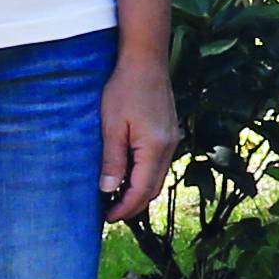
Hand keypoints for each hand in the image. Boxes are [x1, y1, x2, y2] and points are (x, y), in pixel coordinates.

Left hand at [101, 50, 181, 224]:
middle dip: (133, 205)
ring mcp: (172, 139)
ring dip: (139, 191)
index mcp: (155, 147)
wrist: (146, 60)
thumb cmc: (125, 89)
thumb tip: (108, 190)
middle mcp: (169, 147)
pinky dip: (145, 176)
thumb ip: (112, 160)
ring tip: (117, 197)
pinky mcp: (169, 132)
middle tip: (110, 214)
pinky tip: (129, 174)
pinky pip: (159, 164)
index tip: (107, 218)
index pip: (141, 189)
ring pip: (158, 177)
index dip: (125, 208)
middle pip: (154, 188)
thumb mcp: (112, 126)